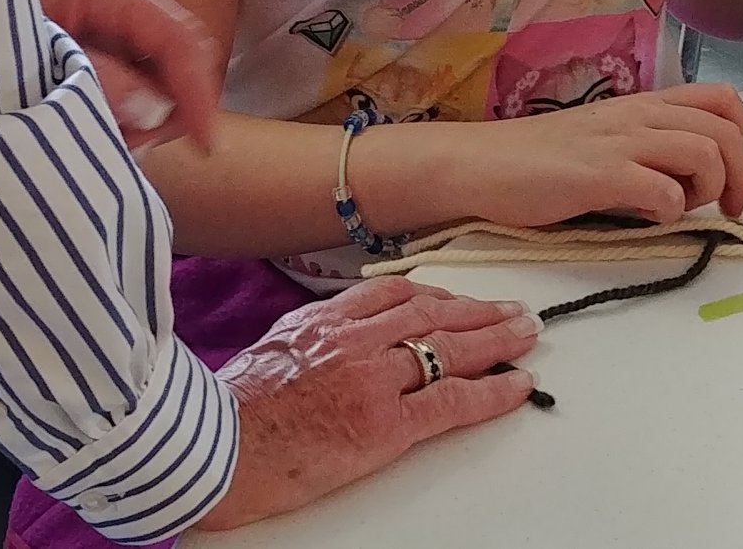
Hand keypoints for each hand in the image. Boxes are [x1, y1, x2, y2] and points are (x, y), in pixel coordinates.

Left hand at [32, 0, 218, 151]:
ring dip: (139, 118)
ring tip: (91, 134)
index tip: (206, 145)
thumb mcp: (31, 60)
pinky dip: (122, 115)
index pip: (178, 37)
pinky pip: (137, 84)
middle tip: (123, 146)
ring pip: (160, 78)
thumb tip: (151, 108)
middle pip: (178, 59)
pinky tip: (89, 125)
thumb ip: (93, 81)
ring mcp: (112, 19)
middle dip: (164, 110)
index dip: (197, 92)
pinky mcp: (102, 44)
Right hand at [198, 279, 538, 527]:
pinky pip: (450, 402)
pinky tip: (516, 384)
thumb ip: (312, 337)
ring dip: (496, 340)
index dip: (438, 295)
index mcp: (325, 320)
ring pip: (449, 348)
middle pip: (432, 313)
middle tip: (514, 311)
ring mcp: (372, 379)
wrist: (216, 449)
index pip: (396, 293)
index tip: (462, 299)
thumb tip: (334, 339)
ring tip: (527, 335)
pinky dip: (490, 392)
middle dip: (478, 311)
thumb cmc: (234, 410)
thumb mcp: (273, 349)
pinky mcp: (383, 424)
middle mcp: (355, 339)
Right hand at [433, 84, 742, 226]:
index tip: (729, 175)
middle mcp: (638, 115)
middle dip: (741, 174)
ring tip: (681, 211)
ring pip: (705, 152)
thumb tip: (688, 182)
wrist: (481, 164)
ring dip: (708, 190)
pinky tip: (644, 219)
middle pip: (725, 129)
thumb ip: (647, 150)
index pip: (722, 99)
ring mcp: (619, 143)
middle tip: (725, 209)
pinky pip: (664, 192)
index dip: (742, 136)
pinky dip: (669, 213)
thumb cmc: (540, 160)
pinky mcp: (599, 175)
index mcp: (643, 105)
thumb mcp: (605, 141)